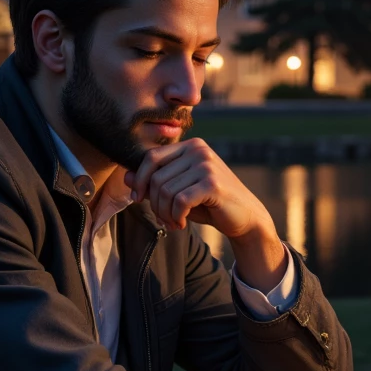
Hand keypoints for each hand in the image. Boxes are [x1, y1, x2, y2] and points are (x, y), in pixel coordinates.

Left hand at [127, 138, 287, 291]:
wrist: (245, 217)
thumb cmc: (209, 204)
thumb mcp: (178, 191)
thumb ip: (154, 183)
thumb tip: (125, 176)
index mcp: (190, 146)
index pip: (151, 157)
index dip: (140, 180)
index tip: (138, 199)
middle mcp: (198, 150)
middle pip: (157, 178)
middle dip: (155, 204)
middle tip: (164, 219)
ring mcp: (206, 165)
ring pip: (166, 191)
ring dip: (165, 214)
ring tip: (174, 223)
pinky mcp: (212, 183)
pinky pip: (179, 201)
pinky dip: (176, 217)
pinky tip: (182, 224)